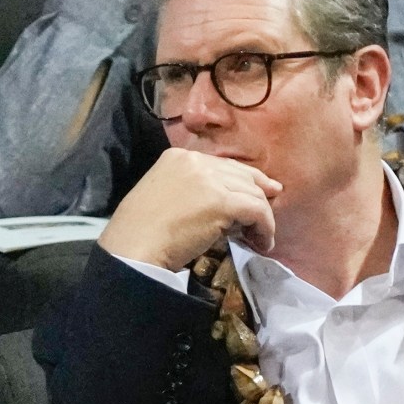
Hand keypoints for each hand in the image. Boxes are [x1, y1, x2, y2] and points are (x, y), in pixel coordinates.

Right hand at [99, 148, 281, 269]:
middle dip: (260, 195)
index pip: (223, 165)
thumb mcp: (166, 196)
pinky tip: (262, 242)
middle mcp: (196, 162)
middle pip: (242, 175)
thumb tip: (227, 202)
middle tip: (269, 216)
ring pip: (253, 194)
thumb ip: (194, 190)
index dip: (245, 180)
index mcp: (179, 157)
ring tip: (261, 238)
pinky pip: (257, 211)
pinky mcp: (222, 201)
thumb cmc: (143, 230)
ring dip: (263, 218)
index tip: (261, 192)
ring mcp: (210, 180)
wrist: (134, 246)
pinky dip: (265, 227)